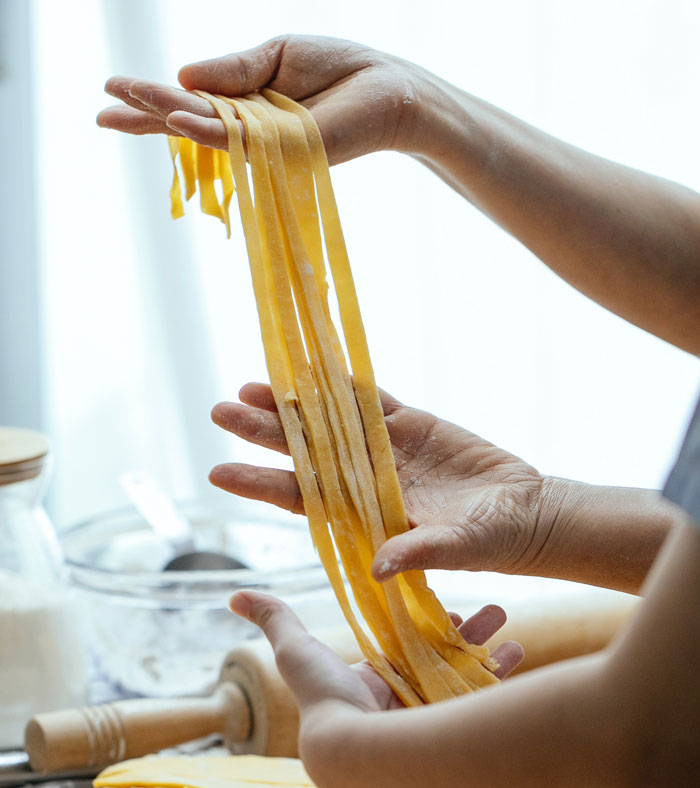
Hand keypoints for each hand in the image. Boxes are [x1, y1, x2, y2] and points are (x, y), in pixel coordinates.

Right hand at [97, 35, 427, 164]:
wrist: (388, 87)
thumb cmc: (338, 70)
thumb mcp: (276, 56)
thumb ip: (233, 70)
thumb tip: (183, 74)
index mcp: (243, 102)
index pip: (190, 100)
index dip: (152, 99)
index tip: (111, 91)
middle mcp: (249, 128)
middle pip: (189, 121)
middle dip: (145, 114)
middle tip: (101, 111)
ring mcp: (265, 144)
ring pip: (207, 131)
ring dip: (163, 119)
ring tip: (119, 108)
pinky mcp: (286, 152)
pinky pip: (241, 141)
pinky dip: (208, 133)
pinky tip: (176, 122)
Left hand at [210, 383, 548, 579]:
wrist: (527, 514)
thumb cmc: (493, 542)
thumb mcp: (458, 549)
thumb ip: (419, 552)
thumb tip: (378, 566)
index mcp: (365, 513)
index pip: (301, 497)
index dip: (260, 483)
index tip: (219, 472)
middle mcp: (365, 479)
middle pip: (303, 452)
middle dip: (263, 431)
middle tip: (220, 409)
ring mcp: (387, 449)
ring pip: (329, 421)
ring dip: (294, 403)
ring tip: (252, 385)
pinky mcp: (412, 425)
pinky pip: (372, 401)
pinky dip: (346, 385)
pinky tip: (316, 370)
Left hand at [229, 590, 521, 714]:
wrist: (355, 751)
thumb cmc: (326, 698)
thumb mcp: (297, 649)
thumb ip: (274, 620)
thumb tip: (236, 595)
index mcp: (373, 684)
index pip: (404, 647)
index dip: (424, 623)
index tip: (443, 600)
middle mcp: (404, 702)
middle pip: (439, 657)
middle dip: (463, 630)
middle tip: (484, 607)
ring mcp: (430, 717)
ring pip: (465, 673)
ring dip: (486, 645)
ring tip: (503, 618)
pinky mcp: (453, 729)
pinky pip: (482, 696)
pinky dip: (501, 672)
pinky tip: (518, 649)